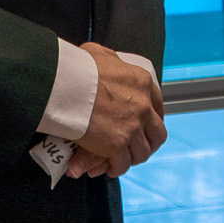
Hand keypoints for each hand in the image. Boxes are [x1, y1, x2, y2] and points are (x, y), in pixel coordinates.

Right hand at [68, 42, 165, 178]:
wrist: (65, 84)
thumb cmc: (77, 68)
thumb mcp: (99, 54)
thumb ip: (109, 59)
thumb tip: (106, 61)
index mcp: (141, 82)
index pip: (158, 105)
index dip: (153, 119)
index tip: (147, 125)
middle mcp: (142, 106)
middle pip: (157, 132)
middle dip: (150, 142)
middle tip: (139, 147)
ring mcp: (132, 126)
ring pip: (143, 151)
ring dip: (134, 158)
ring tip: (124, 160)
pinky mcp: (117, 144)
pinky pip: (123, 163)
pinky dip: (117, 168)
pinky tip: (111, 168)